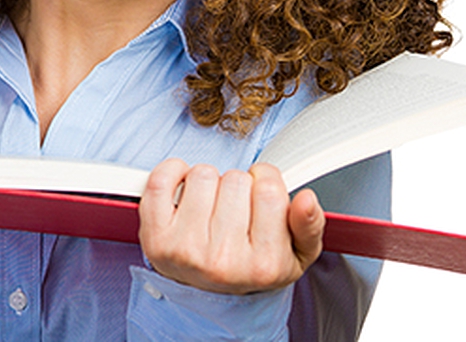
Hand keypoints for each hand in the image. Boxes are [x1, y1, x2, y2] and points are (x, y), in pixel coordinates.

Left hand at [137, 159, 323, 294]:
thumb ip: (309, 226)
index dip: (267, 180)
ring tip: (213, 206)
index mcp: (263, 264)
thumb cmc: (250, 267)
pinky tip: (186, 188)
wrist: (208, 292)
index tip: (262, 192)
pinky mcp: (155, 236)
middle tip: (236, 207)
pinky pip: (161, 181)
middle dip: (239, 185)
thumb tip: (307, 199)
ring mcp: (185, 248)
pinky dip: (173, 172)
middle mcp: (222, 260)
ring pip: (203, 175)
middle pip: (235, 179)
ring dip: (209, 182)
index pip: (270, 190)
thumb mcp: (295, 255)